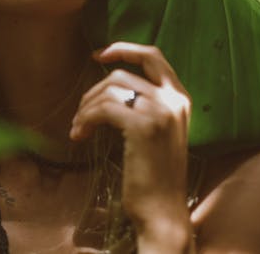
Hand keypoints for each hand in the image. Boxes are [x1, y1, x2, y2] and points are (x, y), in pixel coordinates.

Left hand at [70, 42, 193, 250]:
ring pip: (108, 91)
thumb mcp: (157, 131)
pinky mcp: (144, 127)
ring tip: (79, 129)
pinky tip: (79, 136)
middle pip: (120, 75)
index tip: (98, 55)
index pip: (153, 55)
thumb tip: (110, 82)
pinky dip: (85, 120)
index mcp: (180, 98)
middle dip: (93, 92)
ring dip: (85, 109)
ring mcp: (161, 112)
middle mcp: (174, 100)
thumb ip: (145, 103)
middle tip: (80, 115)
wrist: (162, 210)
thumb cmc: (153, 173)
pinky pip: (103, 109)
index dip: (123, 49)